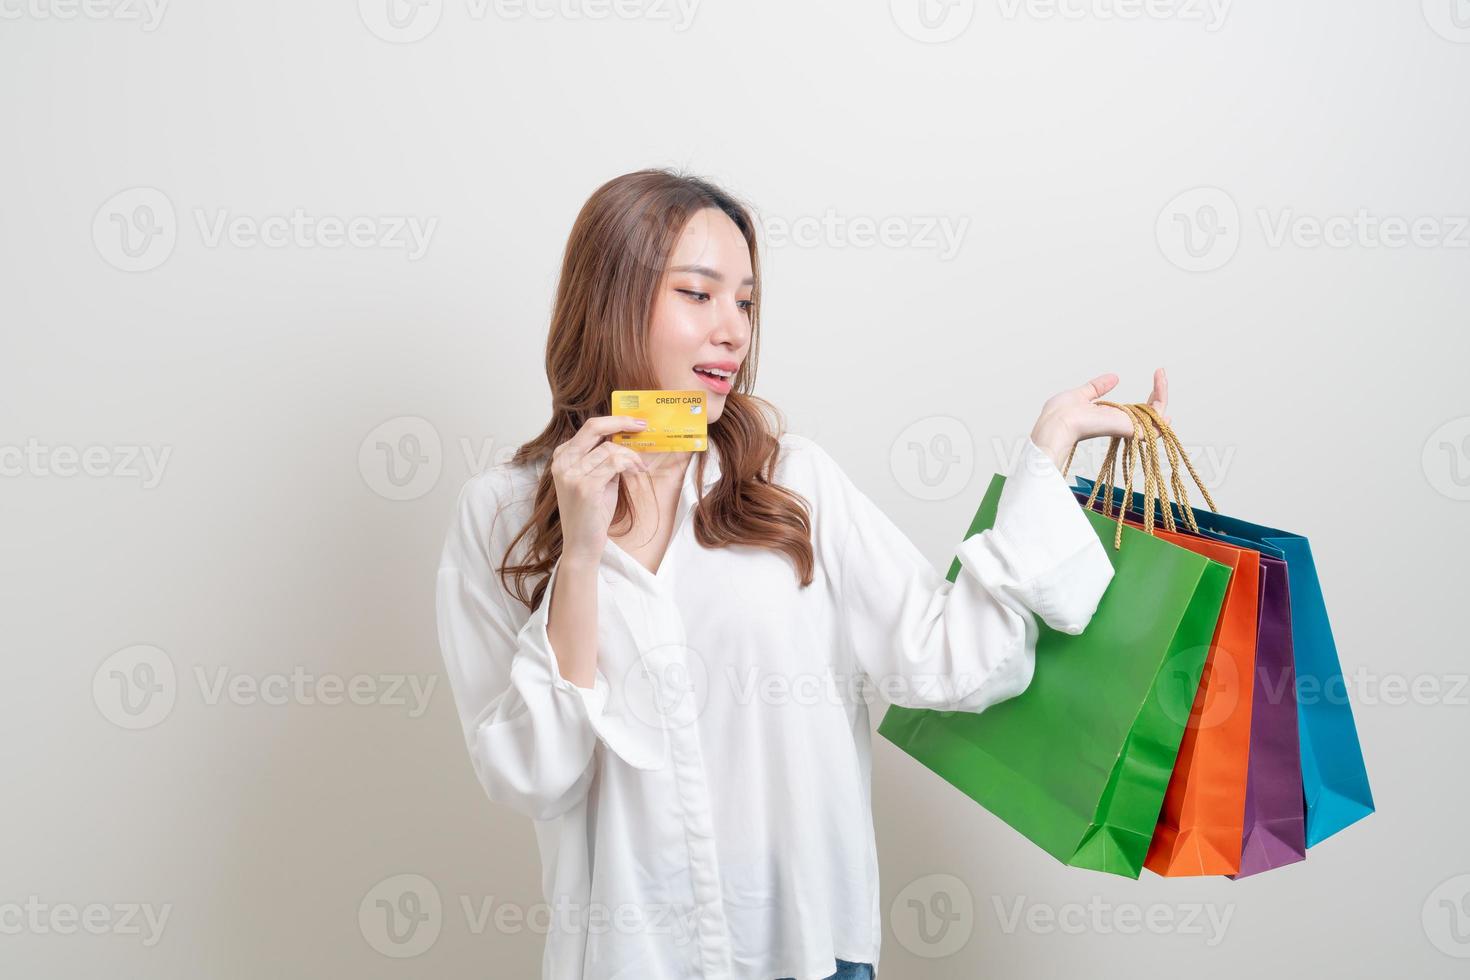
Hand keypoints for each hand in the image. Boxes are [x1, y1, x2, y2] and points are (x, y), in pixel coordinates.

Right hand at [550, 416, 651, 565]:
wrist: (582, 544)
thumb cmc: (591, 512)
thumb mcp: (596, 478)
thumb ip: (604, 458)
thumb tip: (626, 437)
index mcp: (562, 456)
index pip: (589, 428)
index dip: (614, 421)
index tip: (634, 422)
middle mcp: (562, 462)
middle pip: (594, 428)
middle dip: (622, 422)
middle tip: (642, 425)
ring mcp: (571, 474)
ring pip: (610, 449)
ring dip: (631, 456)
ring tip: (639, 468)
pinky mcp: (584, 487)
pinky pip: (615, 464)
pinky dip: (630, 465)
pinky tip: (637, 472)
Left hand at [1028, 368, 1169, 469]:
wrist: (1058, 423)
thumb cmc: (1061, 414)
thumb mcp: (1082, 394)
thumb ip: (1098, 387)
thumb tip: (1114, 377)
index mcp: (1110, 418)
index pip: (1138, 409)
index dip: (1149, 395)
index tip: (1155, 375)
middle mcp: (1121, 423)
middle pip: (1151, 412)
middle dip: (1160, 391)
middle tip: (1160, 372)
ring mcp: (1127, 427)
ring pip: (1157, 414)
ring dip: (1163, 393)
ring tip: (1162, 375)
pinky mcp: (1130, 428)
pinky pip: (1155, 419)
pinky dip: (1161, 402)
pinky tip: (1162, 386)